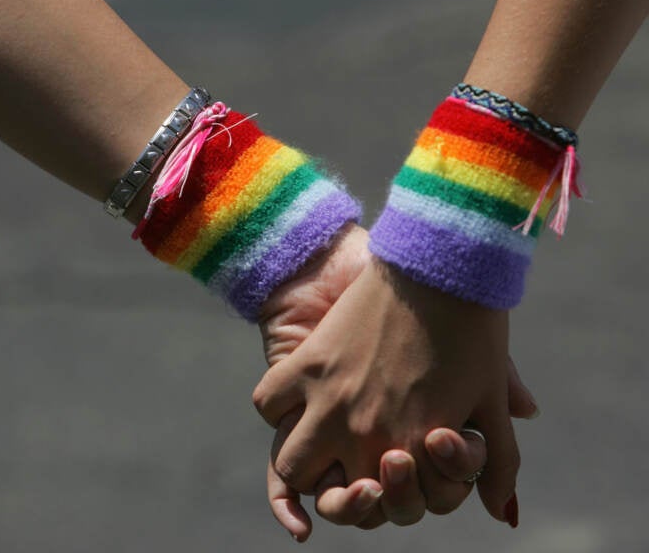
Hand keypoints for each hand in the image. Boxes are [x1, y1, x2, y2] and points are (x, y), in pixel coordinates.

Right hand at [258, 227, 535, 539]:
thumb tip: (504, 512)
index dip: (378, 501)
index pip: (381, 508)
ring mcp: (329, 400)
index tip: (384, 476)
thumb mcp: (490, 398)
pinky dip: (277, 409)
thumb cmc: (474, 329)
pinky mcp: (306, 363)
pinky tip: (296, 402)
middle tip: (348, 472)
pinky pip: (269, 404)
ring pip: (290, 464)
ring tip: (317, 445)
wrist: (438, 262)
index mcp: (411, 449)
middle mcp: (363, 434)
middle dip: (336, 495)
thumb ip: (497, 462)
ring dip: (301, 465)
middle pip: (328, 497)